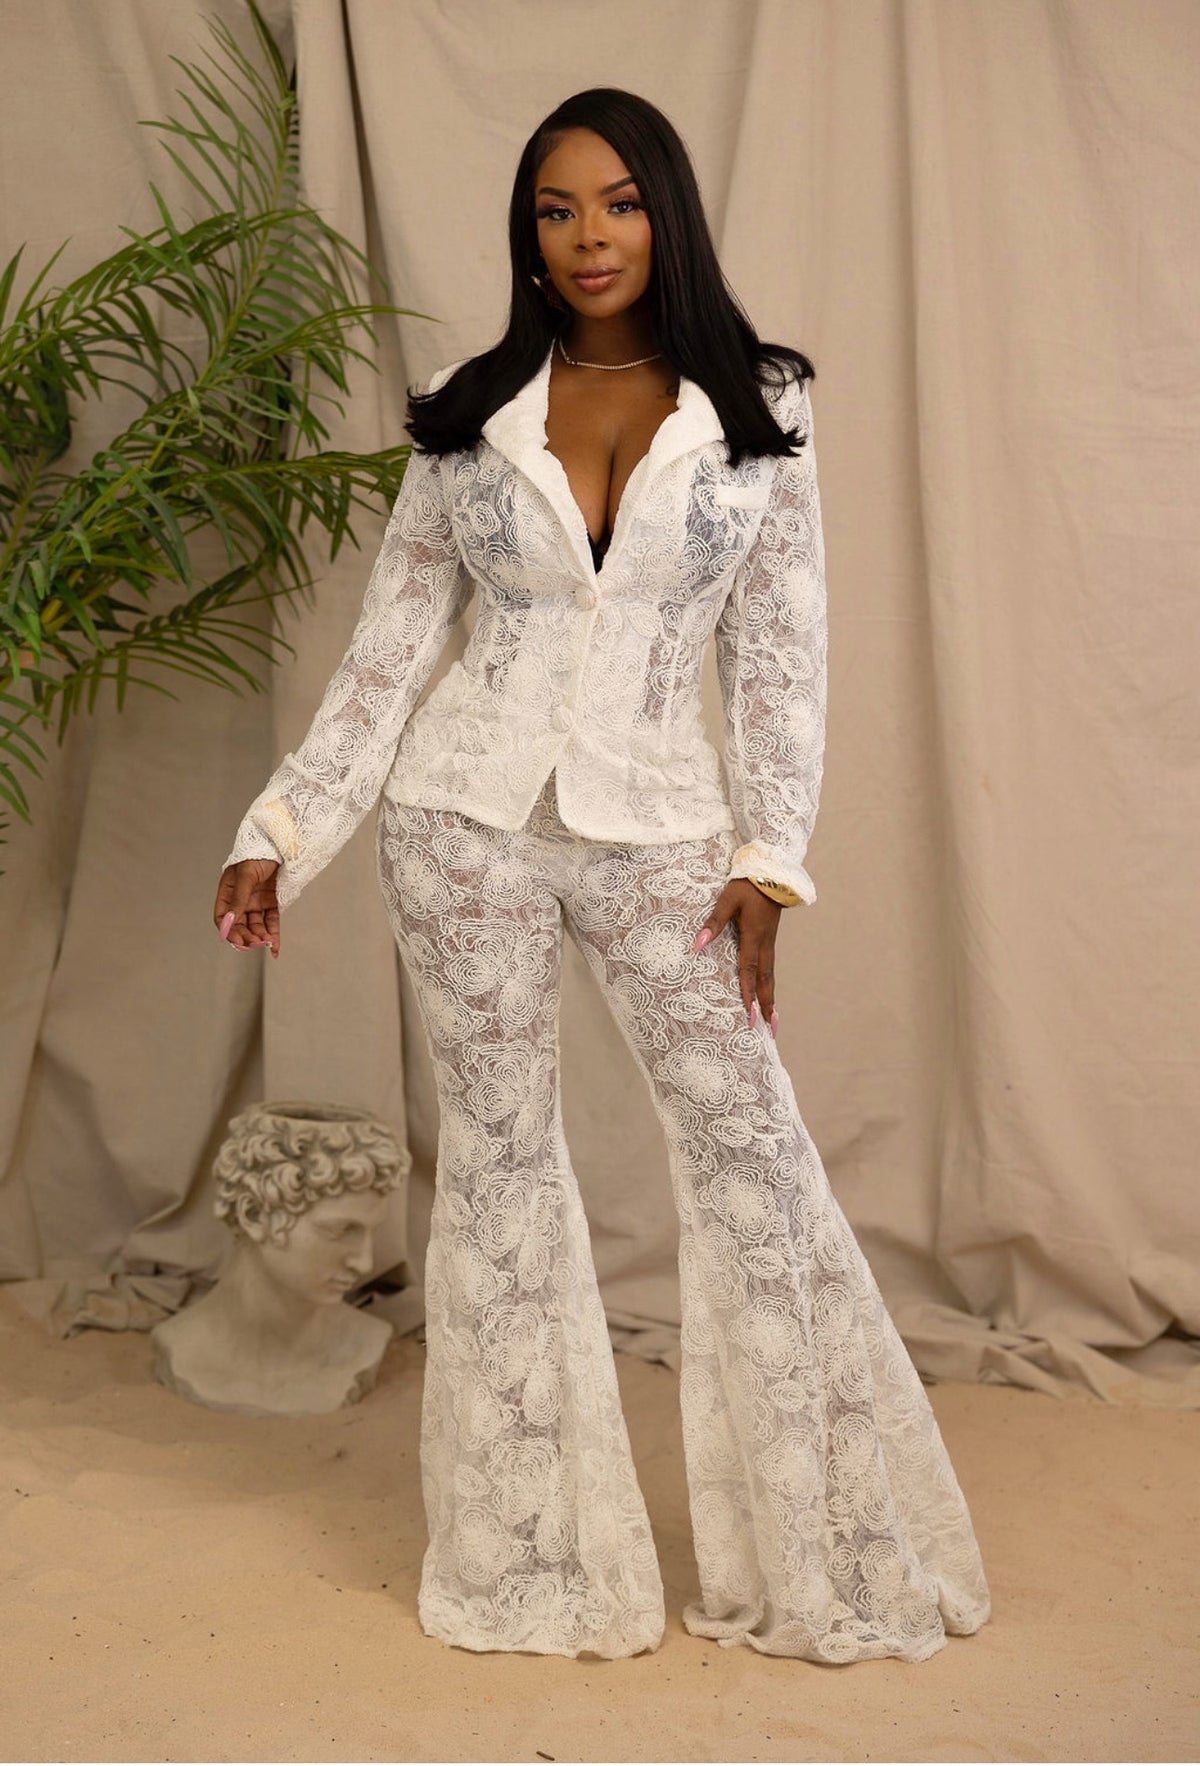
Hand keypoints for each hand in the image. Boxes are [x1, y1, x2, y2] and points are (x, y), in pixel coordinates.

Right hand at [214, 859, 280, 957]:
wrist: (281, 844)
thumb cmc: (258, 853)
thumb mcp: (246, 875)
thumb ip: (239, 898)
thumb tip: (230, 921)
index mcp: (228, 891)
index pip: (223, 918)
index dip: (228, 931)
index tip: (237, 941)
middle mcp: (241, 899)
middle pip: (240, 925)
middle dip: (247, 937)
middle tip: (255, 944)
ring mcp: (257, 902)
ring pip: (256, 926)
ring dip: (260, 937)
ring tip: (267, 944)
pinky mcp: (272, 903)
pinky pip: (271, 922)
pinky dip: (273, 934)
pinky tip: (274, 946)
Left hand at [692, 880, 781, 1035]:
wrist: (773, 872)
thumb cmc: (748, 885)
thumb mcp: (727, 900)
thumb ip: (713, 922)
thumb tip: (697, 944)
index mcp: (754, 937)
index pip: (748, 971)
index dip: (747, 994)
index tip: (749, 1015)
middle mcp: (764, 944)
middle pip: (766, 981)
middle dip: (767, 1006)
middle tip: (769, 1030)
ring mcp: (769, 942)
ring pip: (770, 976)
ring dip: (771, 998)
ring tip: (773, 1019)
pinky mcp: (770, 939)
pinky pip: (770, 967)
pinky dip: (769, 984)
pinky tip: (767, 992)